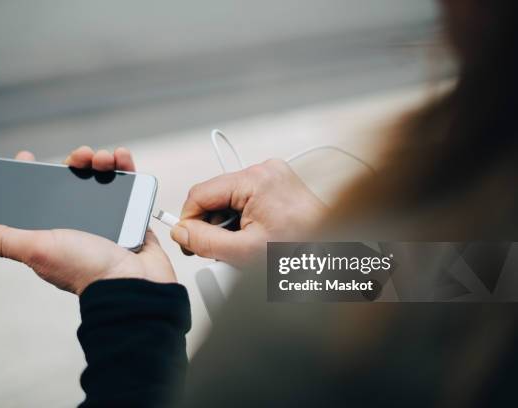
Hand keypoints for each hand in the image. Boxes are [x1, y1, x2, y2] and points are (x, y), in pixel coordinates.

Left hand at [0, 147, 175, 294]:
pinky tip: (122, 157)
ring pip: (99, 179)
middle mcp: (79, 225)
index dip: (31, 177)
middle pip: (71, 183)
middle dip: (72, 163)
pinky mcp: (131, 216)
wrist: (135, 282)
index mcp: (53, 233)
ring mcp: (107, 220)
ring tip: (103, 158)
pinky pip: (127, 185)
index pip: (37, 200)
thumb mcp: (39, 250)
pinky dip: (125, 167)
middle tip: (77, 157)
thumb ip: (6, 241)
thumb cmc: (87, 269)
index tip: (27, 157)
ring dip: (100, 161)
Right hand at [171, 159, 325, 266]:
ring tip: (243, 247)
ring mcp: (273, 176)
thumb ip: (205, 241)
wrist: (336, 254)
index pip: (200, 193)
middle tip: (220, 251)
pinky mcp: (278, 186)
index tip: (187, 241)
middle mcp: (264, 170)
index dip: (188, 219)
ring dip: (227, 225)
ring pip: (229, 200)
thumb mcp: (245, 251)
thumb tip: (180, 232)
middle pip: (215, 196)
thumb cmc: (303, 251)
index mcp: (255, 179)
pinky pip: (245, 201)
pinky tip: (253, 238)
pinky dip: (242, 221)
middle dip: (212, 225)